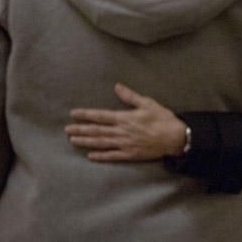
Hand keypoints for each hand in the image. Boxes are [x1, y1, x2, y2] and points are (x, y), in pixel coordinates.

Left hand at [65, 83, 186, 161]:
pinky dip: (100, 156)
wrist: (175, 137)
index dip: (86, 114)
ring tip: (73, 140)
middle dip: (81, 129)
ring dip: (86, 141)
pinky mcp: (130, 154)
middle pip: (97, 130)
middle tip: (67, 129)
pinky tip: (90, 155)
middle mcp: (121, 132)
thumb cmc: (162, 118)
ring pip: (101, 143)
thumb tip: (117, 86)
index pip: (101, 116)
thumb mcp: (148, 103)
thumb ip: (130, 96)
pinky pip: (112, 156)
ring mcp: (124, 144)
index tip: (73, 113)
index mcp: (125, 118)